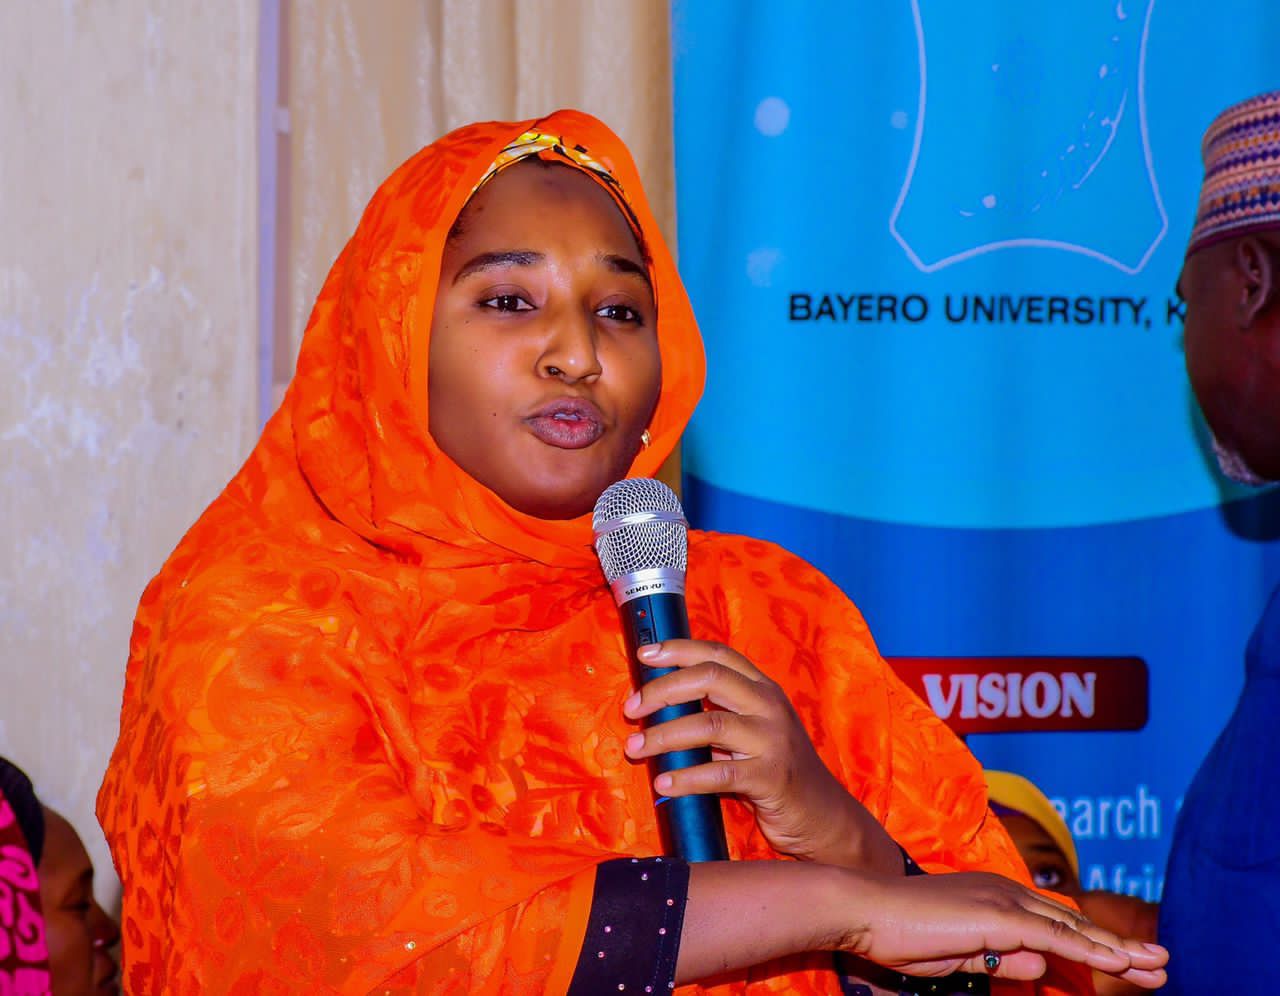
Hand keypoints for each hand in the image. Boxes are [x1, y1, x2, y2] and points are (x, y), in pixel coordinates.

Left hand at [622, 639, 897, 869]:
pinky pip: (718, 773)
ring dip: (664, 735)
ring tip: (636, 748)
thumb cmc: (776, 771)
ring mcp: (772, 740)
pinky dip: (686, 778)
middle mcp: (770, 706)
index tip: (644, 654)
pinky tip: (663, 784)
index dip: (678, 650)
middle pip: (709, 678)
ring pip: (709, 724)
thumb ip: (718, 714)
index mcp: (763, 689)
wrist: (823, 816)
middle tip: (631, 708)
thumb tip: (660, 706)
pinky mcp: (771, 777)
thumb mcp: (752, 732)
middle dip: (663, 690)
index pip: (717, 654)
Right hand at [847, 870, 1167, 986]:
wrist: (864, 908)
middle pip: (1074, 925)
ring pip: (1074, 930)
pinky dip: (1090, 952)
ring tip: (1157, 967)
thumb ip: (998, 960)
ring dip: (1119, 951)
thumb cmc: (897, 933)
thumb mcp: (958, 957)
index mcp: (994, 899)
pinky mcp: (999, 918)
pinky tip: (1119, 965)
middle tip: (1161, 964)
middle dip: (1120, 948)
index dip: (1092, 943)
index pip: (1054, 924)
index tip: (1125, 961)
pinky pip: (1055, 939)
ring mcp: (1004, 902)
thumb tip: (1038, 968)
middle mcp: (1005, 893)